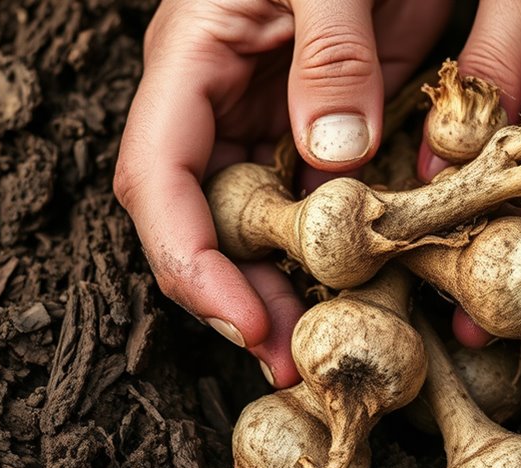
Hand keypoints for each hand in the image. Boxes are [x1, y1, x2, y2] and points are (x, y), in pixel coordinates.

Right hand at [115, 0, 451, 386]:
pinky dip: (332, 247)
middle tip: (290, 359)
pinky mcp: (324, 121)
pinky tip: (361, 285)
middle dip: (236, 296)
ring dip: (283, 287)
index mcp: (193, 60)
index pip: (159, 180)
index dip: (190, 262)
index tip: (243, 322)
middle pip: (202, 220)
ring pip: (257, 221)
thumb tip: (332, 159)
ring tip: (321, 342)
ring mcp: (271, 115)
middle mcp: (219, 100)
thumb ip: (328, 54)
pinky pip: (315, 199)